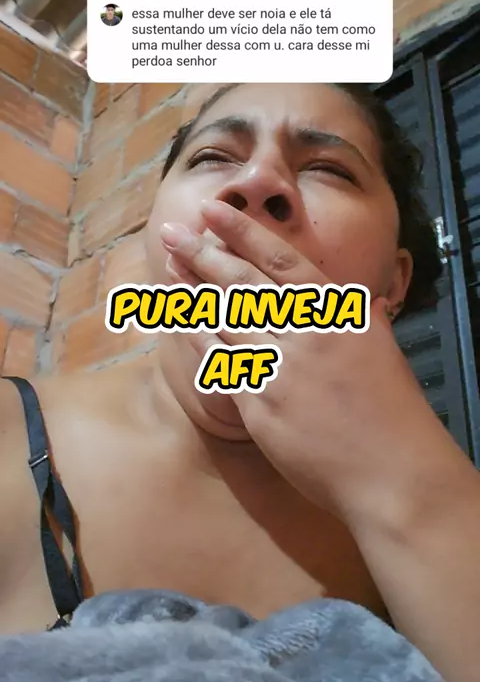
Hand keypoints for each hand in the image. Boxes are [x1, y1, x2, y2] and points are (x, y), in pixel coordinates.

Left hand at [159, 200, 452, 523]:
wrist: (390, 471)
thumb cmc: (391, 411)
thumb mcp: (378, 346)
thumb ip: (357, 315)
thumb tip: (356, 297)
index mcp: (335, 312)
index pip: (280, 259)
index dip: (241, 231)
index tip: (212, 211)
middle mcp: (302, 331)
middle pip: (241, 283)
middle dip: (202, 253)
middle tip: (172, 233)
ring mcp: (277, 367)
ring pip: (222, 318)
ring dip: (190, 290)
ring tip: (167, 267)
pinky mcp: (258, 404)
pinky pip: (217, 362)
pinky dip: (196, 337)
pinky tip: (177, 321)